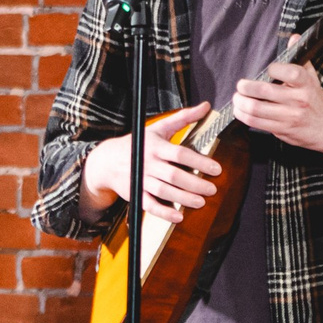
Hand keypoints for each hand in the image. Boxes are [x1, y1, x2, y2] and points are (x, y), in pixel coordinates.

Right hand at [80, 102, 217, 224]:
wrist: (106, 161)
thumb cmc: (137, 143)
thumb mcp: (158, 128)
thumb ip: (184, 117)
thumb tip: (205, 106)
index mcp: (156, 146)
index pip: (180, 154)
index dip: (199, 162)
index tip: (216, 169)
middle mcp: (148, 163)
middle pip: (174, 175)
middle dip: (195, 183)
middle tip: (212, 189)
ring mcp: (141, 179)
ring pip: (164, 191)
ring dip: (183, 198)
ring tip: (201, 202)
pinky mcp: (136, 194)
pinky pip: (150, 205)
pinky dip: (164, 212)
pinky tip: (179, 216)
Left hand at [233, 43, 322, 166]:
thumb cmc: (314, 99)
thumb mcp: (311, 77)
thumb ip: (299, 58)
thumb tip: (293, 37)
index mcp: (306, 84)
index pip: (290, 72)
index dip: (274, 69)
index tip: (268, 69)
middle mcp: (299, 100)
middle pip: (264, 91)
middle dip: (245, 87)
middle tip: (240, 85)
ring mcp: (290, 116)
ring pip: (256, 108)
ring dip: (240, 102)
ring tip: (237, 98)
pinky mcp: (282, 129)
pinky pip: (256, 122)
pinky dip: (243, 115)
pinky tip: (240, 110)